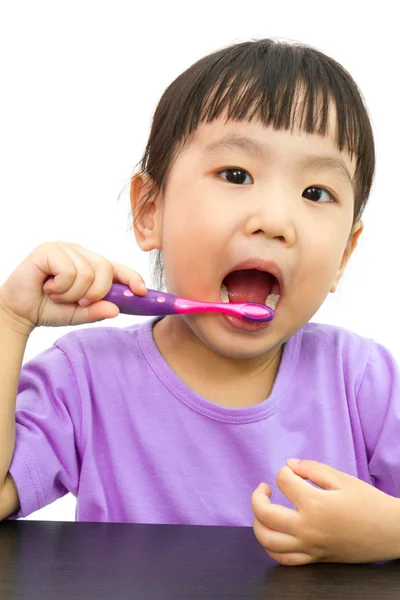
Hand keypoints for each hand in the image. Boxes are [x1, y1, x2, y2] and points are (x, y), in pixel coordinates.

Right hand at [0, 241, 146, 333]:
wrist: (19, 310)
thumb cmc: (49, 308)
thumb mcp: (78, 314)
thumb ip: (97, 311)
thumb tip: (116, 310)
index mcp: (91, 265)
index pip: (117, 268)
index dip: (132, 278)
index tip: (142, 291)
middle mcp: (80, 253)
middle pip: (105, 269)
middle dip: (96, 292)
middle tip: (80, 302)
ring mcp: (65, 248)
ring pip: (87, 273)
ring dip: (73, 293)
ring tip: (57, 295)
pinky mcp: (49, 249)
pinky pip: (69, 272)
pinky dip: (61, 288)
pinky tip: (48, 287)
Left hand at [252, 459, 399, 564]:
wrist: (389, 531)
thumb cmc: (368, 503)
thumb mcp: (342, 479)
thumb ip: (312, 468)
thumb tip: (289, 464)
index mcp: (315, 504)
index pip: (283, 481)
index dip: (284, 471)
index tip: (293, 472)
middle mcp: (308, 528)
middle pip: (265, 513)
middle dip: (257, 497)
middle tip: (264, 488)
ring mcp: (310, 546)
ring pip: (268, 541)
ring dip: (258, 523)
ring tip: (263, 510)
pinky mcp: (314, 558)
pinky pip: (284, 559)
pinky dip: (271, 547)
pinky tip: (273, 532)